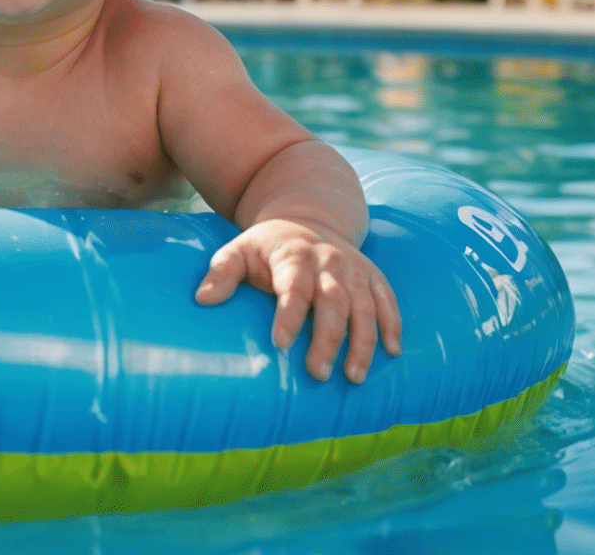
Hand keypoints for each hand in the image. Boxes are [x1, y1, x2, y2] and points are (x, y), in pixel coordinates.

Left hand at [194, 218, 402, 383]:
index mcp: (293, 258)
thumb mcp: (239, 250)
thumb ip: (221, 272)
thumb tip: (202, 299)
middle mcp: (329, 263)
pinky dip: (393, 325)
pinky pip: (388, 301)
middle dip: (328, 339)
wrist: (309, 217)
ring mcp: (354, 270)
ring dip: (363, 342)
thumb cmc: (268, 246)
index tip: (280, 345)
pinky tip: (393, 353)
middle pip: (333, 303)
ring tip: (354, 376)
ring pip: (365, 307)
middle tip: (318, 374)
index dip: (288, 317)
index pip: (293, 289)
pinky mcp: (373, 276)